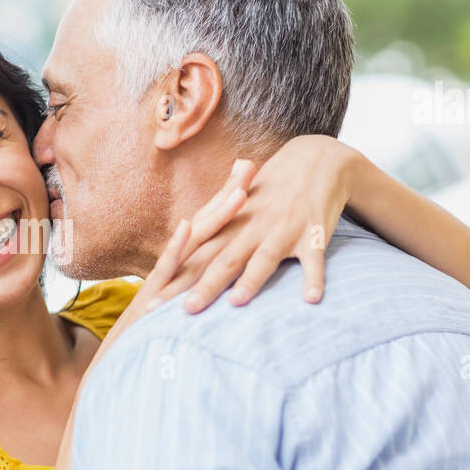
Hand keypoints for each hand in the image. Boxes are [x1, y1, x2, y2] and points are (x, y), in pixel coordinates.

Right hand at [89, 159, 255, 363]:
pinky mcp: (149, 299)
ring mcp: (161, 283)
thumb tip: (223, 288)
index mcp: (184, 273)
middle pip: (205, 227)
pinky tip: (188, 226)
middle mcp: (173, 271)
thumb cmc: (154, 352)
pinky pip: (164, 270)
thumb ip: (201, 301)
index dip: (229, 204)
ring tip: (237, 190)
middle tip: (248, 164)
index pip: (211, 233)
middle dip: (227, 196)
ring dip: (213, 215)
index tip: (249, 177)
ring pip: (191, 244)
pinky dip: (175, 248)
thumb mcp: (185, 321)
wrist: (117, 375)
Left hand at [149, 135, 358, 314]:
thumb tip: (180, 256)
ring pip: (264, 258)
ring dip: (251, 280)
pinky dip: (314, 278)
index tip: (154, 303)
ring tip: (236, 303)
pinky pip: (314, 258)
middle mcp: (253, 227)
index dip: (176, 278)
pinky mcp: (314, 232)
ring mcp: (283, 229)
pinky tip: (311, 300)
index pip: (198, 255)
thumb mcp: (238, 208)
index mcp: (232, 224)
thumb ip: (213, 232)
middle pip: (224, 261)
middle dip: (204, 286)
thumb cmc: (272, 189)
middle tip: (185, 311)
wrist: (315, 158)